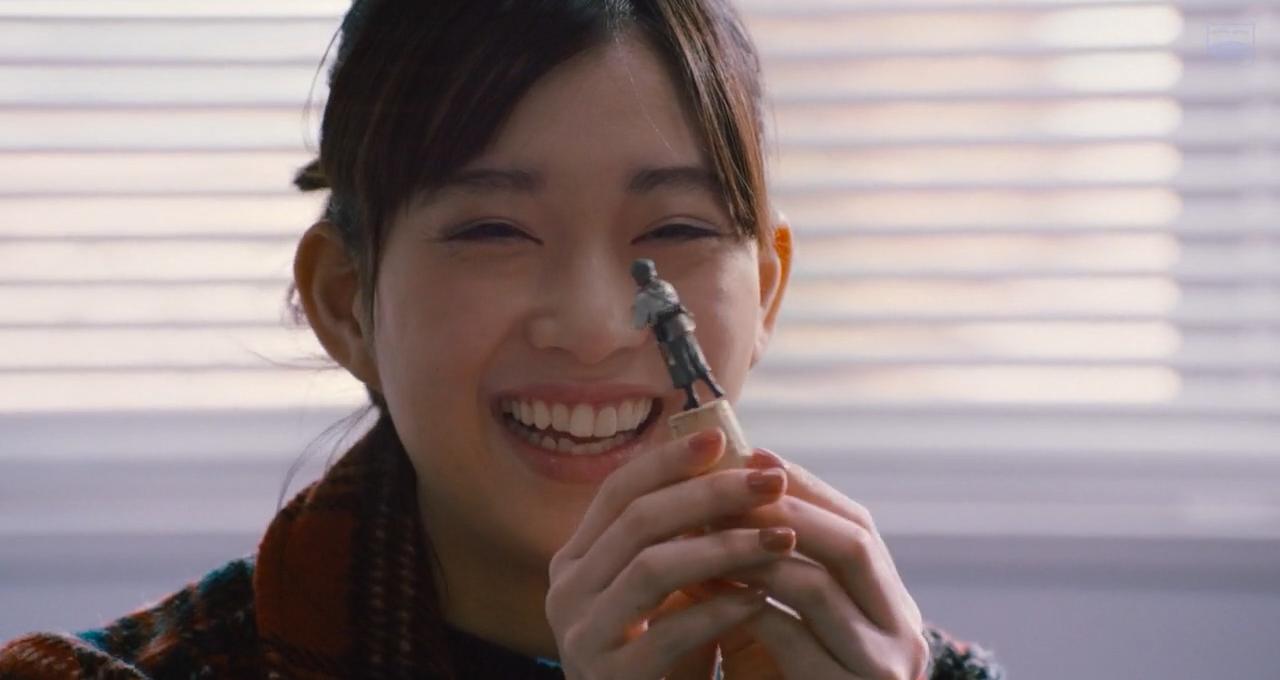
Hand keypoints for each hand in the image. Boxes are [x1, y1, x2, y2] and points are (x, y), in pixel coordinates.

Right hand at [545, 428, 799, 679]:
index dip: (668, 460)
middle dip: (711, 494)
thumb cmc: (671, 656)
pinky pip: (668, 632)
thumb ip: (684, 534)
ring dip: (724, 547)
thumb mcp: (671, 587)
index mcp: (577, 559)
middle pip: (638, 520)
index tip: (723, 437)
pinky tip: (762, 600)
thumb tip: (735, 456)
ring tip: (782, 537)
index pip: (618, 491)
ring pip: (652, 568)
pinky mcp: (607, 678)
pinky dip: (720, 610)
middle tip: (771, 481)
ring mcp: (581, 635)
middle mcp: (566, 591)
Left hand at [689, 449, 929, 679]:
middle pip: (852, 541)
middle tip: (726, 485)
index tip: (750, 454)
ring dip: (752, 550)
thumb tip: (722, 496)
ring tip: (703, 530)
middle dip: (782, 507)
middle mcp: (902, 632)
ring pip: (818, 584)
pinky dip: (742, 604)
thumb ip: (773, 572)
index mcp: (891, 606)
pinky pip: (790, 636)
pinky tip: (702, 588)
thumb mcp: (786, 624)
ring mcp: (884, 668)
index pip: (857, 523)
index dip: (804, 484)